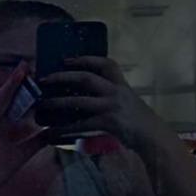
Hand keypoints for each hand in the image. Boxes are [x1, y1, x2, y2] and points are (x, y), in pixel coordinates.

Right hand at [0, 62, 47, 195]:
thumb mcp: (25, 151)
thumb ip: (40, 139)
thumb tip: (59, 131)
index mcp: (8, 121)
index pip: (21, 98)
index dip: (31, 84)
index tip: (45, 70)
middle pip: (11, 94)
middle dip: (21, 78)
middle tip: (33, 61)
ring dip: (9, 85)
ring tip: (19, 71)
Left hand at [36, 56, 162, 150]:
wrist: (152, 136)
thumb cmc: (140, 120)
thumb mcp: (128, 101)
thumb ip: (112, 96)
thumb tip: (90, 97)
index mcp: (121, 84)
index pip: (105, 63)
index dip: (85, 59)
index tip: (67, 59)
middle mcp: (116, 91)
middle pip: (86, 78)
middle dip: (63, 76)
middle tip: (46, 78)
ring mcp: (111, 106)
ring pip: (79, 100)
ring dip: (58, 102)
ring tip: (43, 105)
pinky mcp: (108, 122)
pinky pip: (82, 124)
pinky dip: (65, 129)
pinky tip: (54, 132)